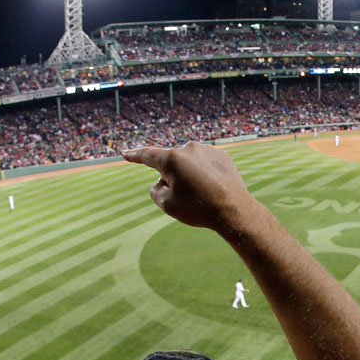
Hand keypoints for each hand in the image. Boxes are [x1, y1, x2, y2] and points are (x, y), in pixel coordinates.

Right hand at [123, 142, 259, 231]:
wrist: (234, 210)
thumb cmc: (198, 208)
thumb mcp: (167, 205)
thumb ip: (156, 190)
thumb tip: (161, 181)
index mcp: (172, 159)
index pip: (147, 155)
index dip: (135, 155)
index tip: (125, 153)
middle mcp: (189, 149)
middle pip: (171, 164)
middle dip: (172, 178)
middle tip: (186, 197)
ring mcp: (207, 150)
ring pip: (189, 164)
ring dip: (190, 176)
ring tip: (203, 194)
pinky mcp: (221, 156)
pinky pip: (205, 165)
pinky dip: (205, 175)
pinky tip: (213, 189)